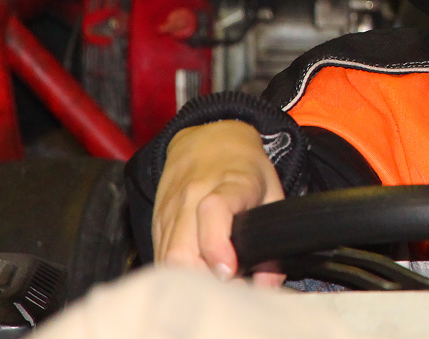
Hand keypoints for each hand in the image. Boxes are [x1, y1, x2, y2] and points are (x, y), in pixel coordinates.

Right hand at [152, 120, 284, 286]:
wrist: (207, 139)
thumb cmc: (244, 168)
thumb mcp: (271, 193)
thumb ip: (272, 239)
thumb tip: (265, 285)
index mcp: (228, 183)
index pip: (213, 210)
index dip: (217, 244)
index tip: (229, 269)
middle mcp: (191, 197)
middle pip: (182, 249)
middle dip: (205, 281)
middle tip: (231, 290)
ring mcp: (170, 211)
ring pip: (167, 260)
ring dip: (190, 282)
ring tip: (217, 288)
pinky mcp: (156, 224)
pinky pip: (161, 259)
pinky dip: (177, 276)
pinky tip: (197, 279)